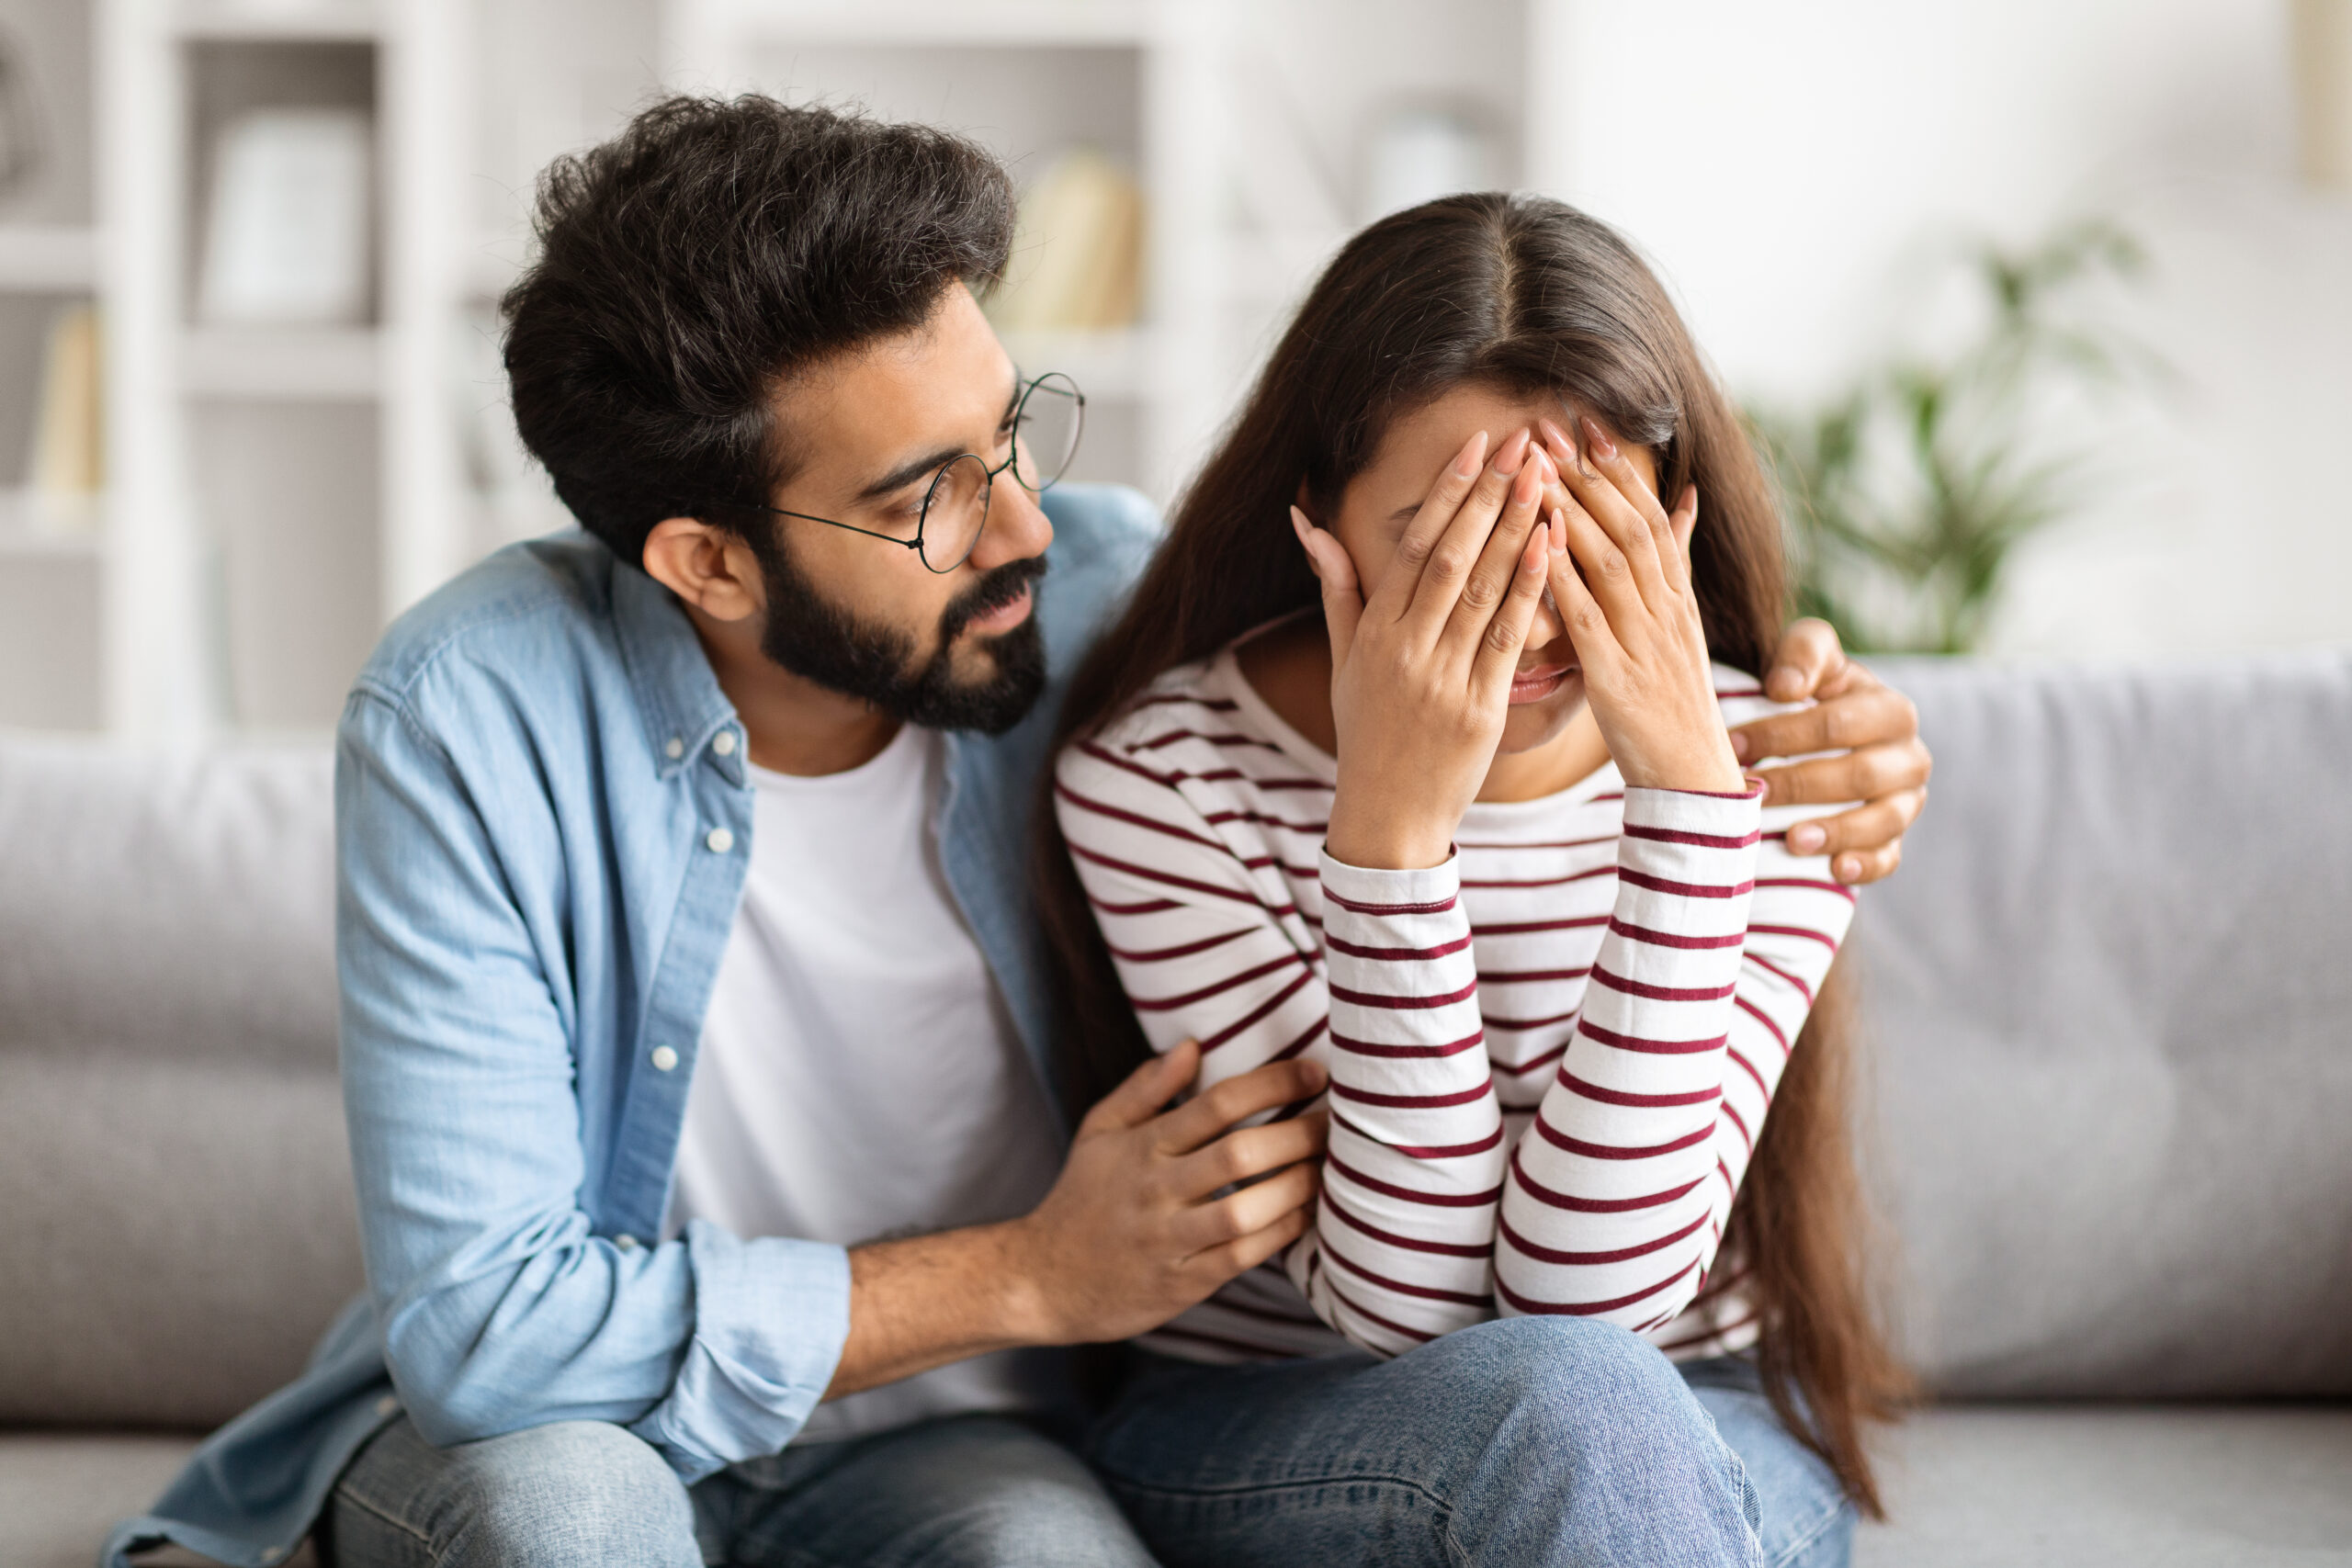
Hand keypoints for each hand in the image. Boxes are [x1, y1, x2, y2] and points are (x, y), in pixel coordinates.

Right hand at [1005, 1041, 1327, 1344]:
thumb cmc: (1082, 1196)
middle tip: (1338, 1120)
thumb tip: (1192, 1044)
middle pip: (1238, 1154)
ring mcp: (1168, 1239)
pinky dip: (1279, 1234)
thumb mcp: (1099, 1131)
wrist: (1043, 1280)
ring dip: (1296, 1186)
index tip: (1314, 1072)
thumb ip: (1146, 1088)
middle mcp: (1155, 1190)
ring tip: (1330, 1168)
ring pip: (1243, 1211)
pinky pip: (1239, 1259)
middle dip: (1298, 1133)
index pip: (1216, 1103)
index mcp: (1142, 1146)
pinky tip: (1305, 1214)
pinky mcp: (1180, 1284)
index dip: (1272, 1084)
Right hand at [1295, 426, 1553, 869]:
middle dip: (1490, 495)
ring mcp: (1443, 680)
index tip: (1477, 446)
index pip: (1415, 547)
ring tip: (1546, 479)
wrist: (1387, 815)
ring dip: (1517, 530)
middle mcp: (1406, 650)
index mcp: (1375, 633)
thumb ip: (1336, 588)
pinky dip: (1530, 591)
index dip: (1448, 493)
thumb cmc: (1367, 733)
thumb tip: (1305, 521)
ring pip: (1484, 591)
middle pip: (1452, 558)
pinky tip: (1551, 548)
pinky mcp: (1479, 710)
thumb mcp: (1344, 661)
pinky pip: (1509, 640)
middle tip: (1524, 443)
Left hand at [1536, 415, 1745, 795]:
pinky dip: (1565, 578)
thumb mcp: (1682, 623)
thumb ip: (1679, 561)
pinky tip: (1537, 545)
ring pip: (1612, 562)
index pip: (1649, 516)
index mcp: (1678, 596)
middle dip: (1588, 473)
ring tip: (1537, 467)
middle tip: (1547, 428)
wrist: (1693, 775)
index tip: (1585, 423)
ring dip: (1574, 509)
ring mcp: (1645, 641)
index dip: (1617, 468)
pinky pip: (1591, 619)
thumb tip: (1687, 495)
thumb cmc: (1675, 699)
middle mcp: (1666, 609)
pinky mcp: (1618, 677)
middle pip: (1629, 525)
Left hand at [1727, 621, 1931, 884]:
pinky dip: (1864, 865)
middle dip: (1801, 785)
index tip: (1733, 747)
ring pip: (1883, 820)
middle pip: (1861, 775)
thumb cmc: (1812, 687)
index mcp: (1891, 711)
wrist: (1824, 729)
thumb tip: (1784, 688)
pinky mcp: (1894, 838)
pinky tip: (1835, 869)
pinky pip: (1888, 858)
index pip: (1838, 725)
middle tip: (1752, 793)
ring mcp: (1906, 802)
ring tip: (1792, 839)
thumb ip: (1802, 654)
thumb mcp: (1808, 655)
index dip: (1783, 735)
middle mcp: (1908, 757)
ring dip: (1837, 831)